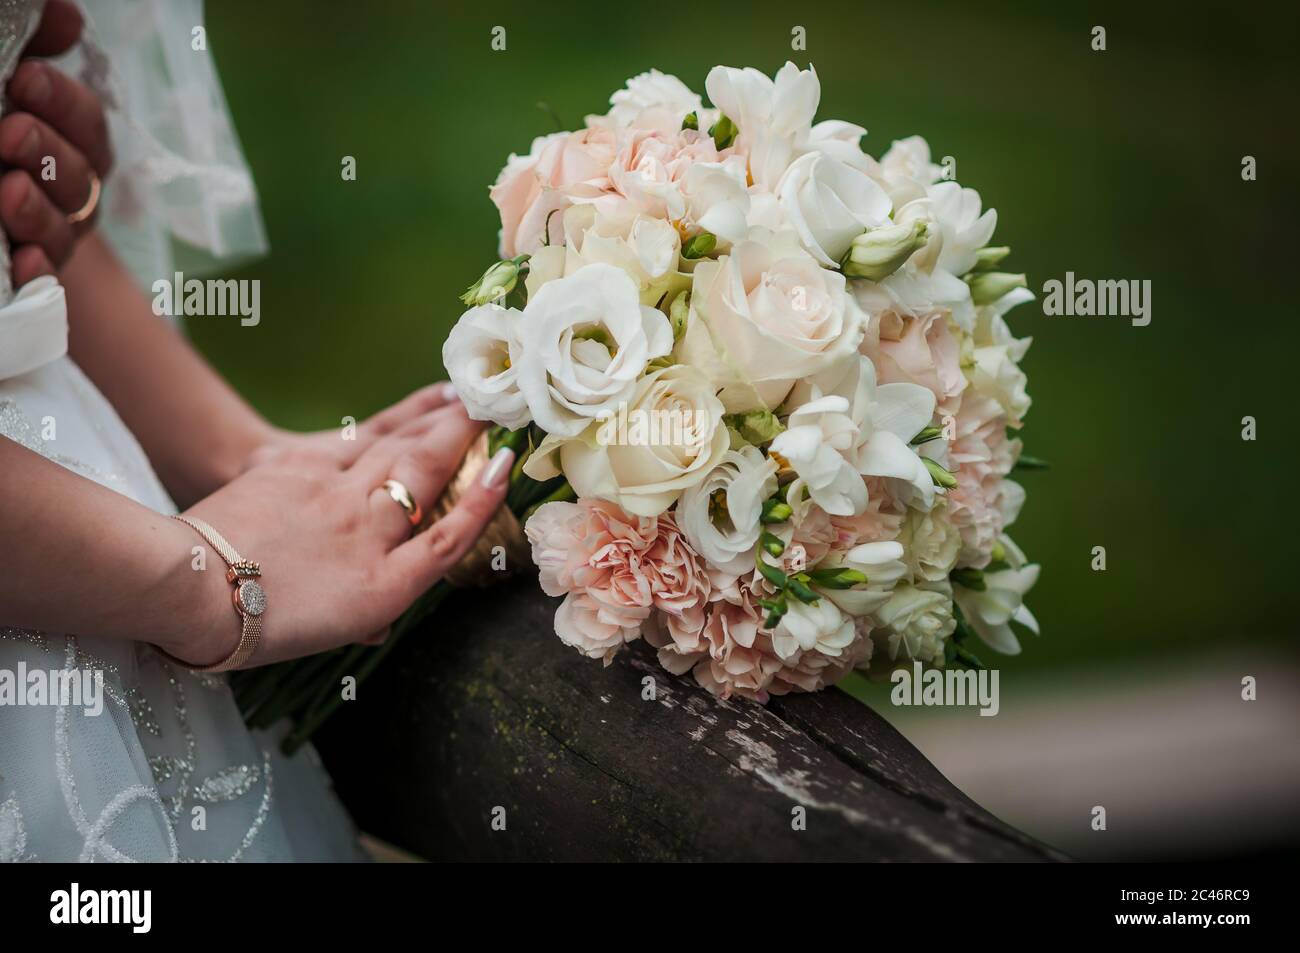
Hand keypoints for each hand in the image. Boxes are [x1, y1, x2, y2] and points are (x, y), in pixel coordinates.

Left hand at [0, 0, 112, 283]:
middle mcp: (69, 187)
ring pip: (65, 226)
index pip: (84, 120)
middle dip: (48, 153)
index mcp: (70, 138)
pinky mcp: (32, 269)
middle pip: (81, 175)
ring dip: (39, 210)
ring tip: (8, 193)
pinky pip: (45, 278)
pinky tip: (22, 260)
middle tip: (9, 132)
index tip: (23, 79)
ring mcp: (53, 231)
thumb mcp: (4, 81)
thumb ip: (32, 46)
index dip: (62, 102)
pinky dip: (37, 270)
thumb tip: (66, 14)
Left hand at [159, 397, 513, 667]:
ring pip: (398, 449)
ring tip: (467, 400)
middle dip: (466, 439)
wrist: (191, 588)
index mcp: (383, 587)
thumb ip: (367, 615)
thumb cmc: (262, 622)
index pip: (451, 538)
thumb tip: (381, 621)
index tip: (505, 468)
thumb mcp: (329, 632)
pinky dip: (394, 420)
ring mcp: (334, 495)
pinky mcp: (300, 467)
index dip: (484, 502)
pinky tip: (416, 406)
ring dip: (437, 421)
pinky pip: (358, 438)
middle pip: (428, 476)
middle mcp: (368, 534)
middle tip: (496, 410)